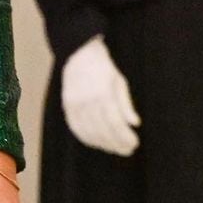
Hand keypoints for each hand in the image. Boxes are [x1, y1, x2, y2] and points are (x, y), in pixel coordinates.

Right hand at [61, 36, 139, 155]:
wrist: (79, 53)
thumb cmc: (103, 67)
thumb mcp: (120, 81)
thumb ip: (126, 104)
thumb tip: (135, 124)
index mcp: (104, 93)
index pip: (116, 123)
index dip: (125, 137)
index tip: (134, 143)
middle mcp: (88, 100)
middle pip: (103, 131)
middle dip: (117, 144)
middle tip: (128, 150)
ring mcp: (75, 104)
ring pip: (89, 132)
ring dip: (104, 144)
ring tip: (115, 148)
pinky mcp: (67, 106)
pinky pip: (76, 128)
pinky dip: (87, 138)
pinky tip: (97, 143)